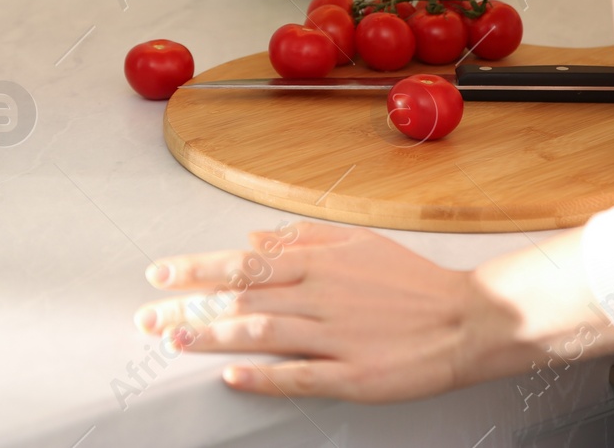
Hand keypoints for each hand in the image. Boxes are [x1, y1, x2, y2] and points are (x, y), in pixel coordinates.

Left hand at [134, 221, 480, 400]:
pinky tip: (232, 376)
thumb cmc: (411, 282)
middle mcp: (319, 295)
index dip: (196, 269)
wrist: (467, 318)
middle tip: (147, 317)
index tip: (160, 274)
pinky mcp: (352, 374)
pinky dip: (262, 376)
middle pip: (240, 297)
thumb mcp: (357, 242)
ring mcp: (335, 337)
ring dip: (212, 337)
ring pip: (260, 332)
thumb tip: (254, 237)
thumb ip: (303, 238)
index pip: (243, 261)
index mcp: (318, 262)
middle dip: (187, 308)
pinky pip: (298, 375)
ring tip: (174, 343)